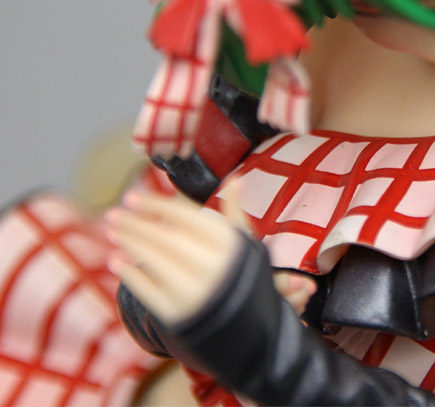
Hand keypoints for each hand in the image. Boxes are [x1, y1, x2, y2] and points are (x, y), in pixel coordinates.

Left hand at [105, 190, 244, 324]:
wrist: (249, 329)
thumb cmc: (243, 277)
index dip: (155, 206)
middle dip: (135, 224)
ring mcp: (194, 293)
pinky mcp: (178, 315)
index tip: (131, 197)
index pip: (185, 218)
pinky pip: (147, 291)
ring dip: (129, 244)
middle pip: (165, 239)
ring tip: (113, 231)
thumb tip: (235, 177)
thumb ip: (235, 211)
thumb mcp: (246, 243)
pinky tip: (116, 260)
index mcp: (229, 245)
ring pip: (153, 261)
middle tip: (112, 214)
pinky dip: (130, 274)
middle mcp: (213, 267)